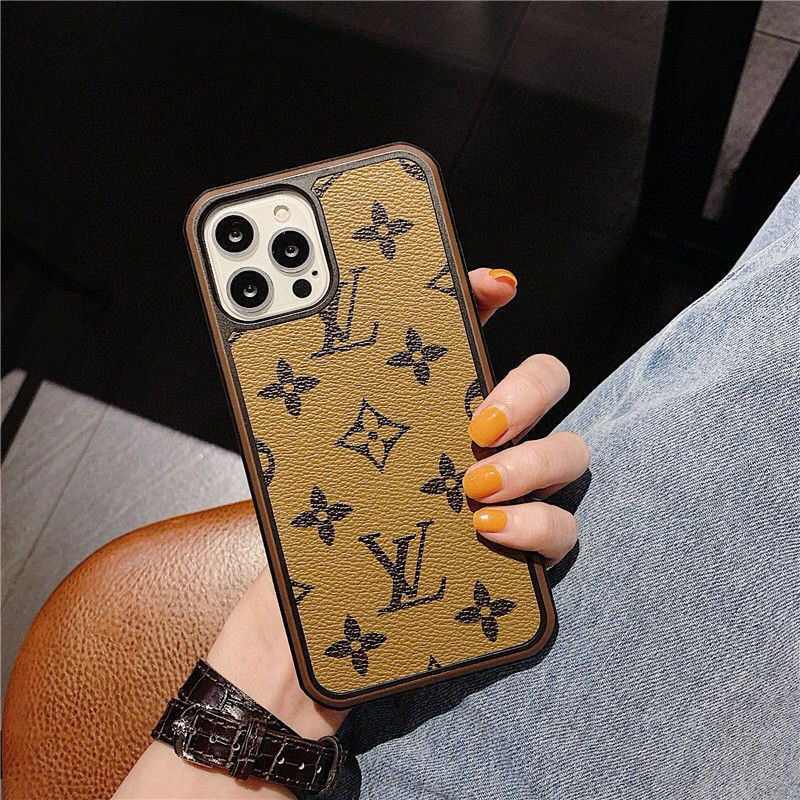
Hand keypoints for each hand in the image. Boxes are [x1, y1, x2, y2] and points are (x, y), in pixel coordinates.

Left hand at [212, 268, 586, 727]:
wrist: (299, 633)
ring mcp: (505, 501)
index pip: (478, 335)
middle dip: (529, 387)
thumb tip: (311, 320)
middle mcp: (480, 447)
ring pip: (570, 453)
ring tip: (473, 486)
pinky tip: (488, 528)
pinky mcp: (514, 560)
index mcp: (433, 410)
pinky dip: (536, 525)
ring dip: (534, 460)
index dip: (491, 298)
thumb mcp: (305, 455)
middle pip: (549, 383)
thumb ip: (325, 395)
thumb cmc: (303, 538)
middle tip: (478, 422)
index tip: (496, 286)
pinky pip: (562, 532)